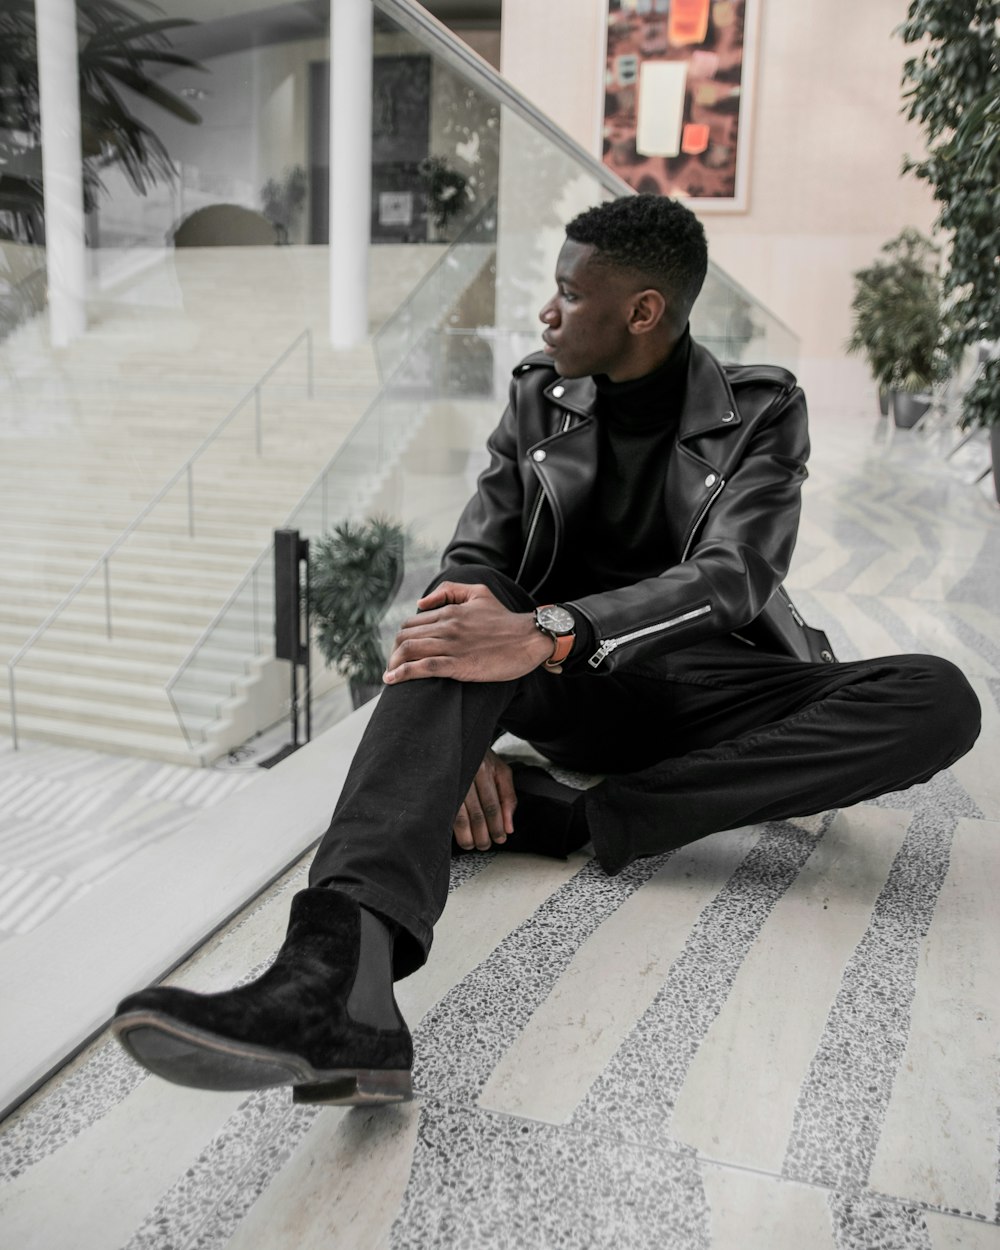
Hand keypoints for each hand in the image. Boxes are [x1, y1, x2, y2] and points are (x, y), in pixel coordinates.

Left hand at [383, 582, 551, 684]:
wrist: (530, 639)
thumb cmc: (505, 619)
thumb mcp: (479, 593)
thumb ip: (449, 591)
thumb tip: (421, 603)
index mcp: (449, 612)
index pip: (412, 623)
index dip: (402, 638)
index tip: (402, 651)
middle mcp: (446, 627)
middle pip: (405, 637)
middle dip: (394, 652)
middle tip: (394, 664)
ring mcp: (451, 646)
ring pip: (409, 651)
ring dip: (394, 663)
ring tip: (390, 674)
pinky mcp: (458, 665)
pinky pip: (423, 667)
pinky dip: (403, 674)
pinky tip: (392, 680)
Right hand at [454, 749, 515, 849]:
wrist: (456, 739)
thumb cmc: (480, 757)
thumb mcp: (501, 771)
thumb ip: (509, 797)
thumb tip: (510, 826)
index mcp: (485, 770)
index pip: (493, 805)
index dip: (497, 826)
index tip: (500, 838)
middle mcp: (468, 774)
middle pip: (478, 813)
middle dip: (483, 834)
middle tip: (485, 846)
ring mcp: (452, 780)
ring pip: (461, 816)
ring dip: (468, 835)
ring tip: (472, 845)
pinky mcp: (440, 786)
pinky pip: (447, 811)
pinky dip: (452, 827)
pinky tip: (457, 836)